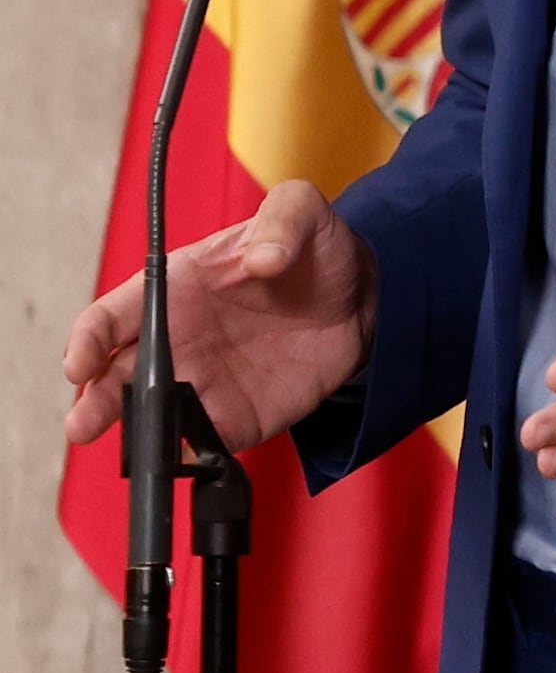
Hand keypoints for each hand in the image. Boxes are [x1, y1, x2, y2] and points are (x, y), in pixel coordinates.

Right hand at [58, 180, 378, 455]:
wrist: (358, 297)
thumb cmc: (312, 251)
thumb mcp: (300, 212)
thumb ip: (282, 219)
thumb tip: (265, 256)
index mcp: (173, 290)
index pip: (110, 317)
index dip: (87, 340)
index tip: (81, 362)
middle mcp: (175, 341)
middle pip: (116, 376)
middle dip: (95, 401)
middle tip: (84, 424)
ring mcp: (201, 382)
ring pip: (152, 415)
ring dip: (137, 432)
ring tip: (133, 448)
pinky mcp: (234, 415)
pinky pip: (204, 442)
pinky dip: (192, 454)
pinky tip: (188, 460)